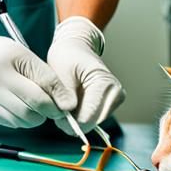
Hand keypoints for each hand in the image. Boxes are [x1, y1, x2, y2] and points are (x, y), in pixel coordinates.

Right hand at [0, 15, 76, 128]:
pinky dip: (16, 117)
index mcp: (4, 63)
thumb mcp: (18, 52)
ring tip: (28, 101)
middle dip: (47, 111)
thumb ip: (43, 75)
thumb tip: (67, 103)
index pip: (41, 91)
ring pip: (22, 121)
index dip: (59, 100)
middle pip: (33, 111)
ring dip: (32, 116)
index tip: (67, 104)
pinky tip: (11, 103)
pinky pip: (8, 123)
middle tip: (48, 104)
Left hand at [46, 16, 124, 133]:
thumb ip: (65, 97)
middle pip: (91, 123)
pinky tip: (73, 100)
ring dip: (76, 116)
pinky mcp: (111, 104)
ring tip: (66, 98)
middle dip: (72, 119)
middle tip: (58, 102)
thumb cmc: (66, 56)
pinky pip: (92, 118)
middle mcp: (115, 94)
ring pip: (91, 123)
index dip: (68, 121)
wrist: (76, 47)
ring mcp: (115, 100)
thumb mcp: (60, 73)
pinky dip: (80, 113)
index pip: (87, 119)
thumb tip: (68, 121)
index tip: (55, 109)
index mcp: (105, 84)